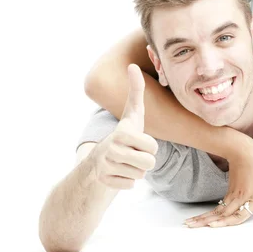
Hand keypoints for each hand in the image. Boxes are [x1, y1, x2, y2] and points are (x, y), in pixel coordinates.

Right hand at [90, 64, 157, 188]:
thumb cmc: (124, 133)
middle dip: (145, 160)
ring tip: (126, 161)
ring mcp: (106, 166)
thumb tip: (132, 65)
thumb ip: (136, 91)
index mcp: (122, 133)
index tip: (139, 142)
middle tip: (134, 153)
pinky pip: (130, 186)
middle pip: (149, 164)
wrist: (99, 158)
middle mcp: (111, 149)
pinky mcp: (104, 181)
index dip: (150, 146)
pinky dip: (127, 181)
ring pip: (140, 175)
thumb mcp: (132, 113)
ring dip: (136, 170)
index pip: (153, 148)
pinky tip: (118, 172)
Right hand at [185, 140, 252, 227]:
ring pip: (218, 211)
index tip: (212, 226)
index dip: (226, 222)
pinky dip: (209, 213)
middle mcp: (242, 198)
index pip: (239, 216)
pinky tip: (202, 219)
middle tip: (191, 227)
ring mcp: (235, 195)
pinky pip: (220, 206)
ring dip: (203, 218)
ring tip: (189, 224)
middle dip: (207, 222)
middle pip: (223, 214)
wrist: (245, 148)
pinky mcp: (230, 191)